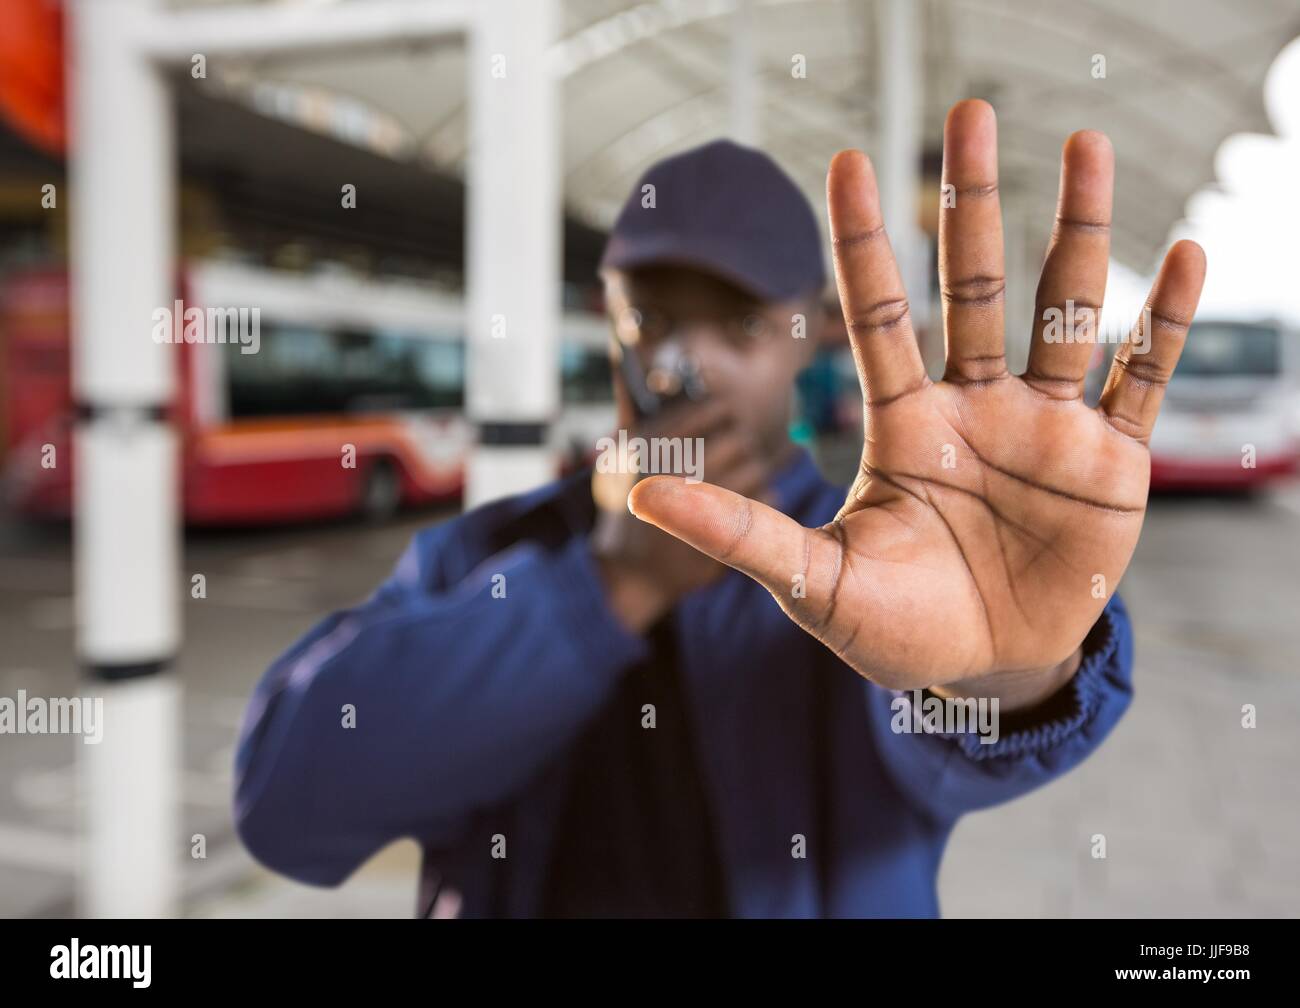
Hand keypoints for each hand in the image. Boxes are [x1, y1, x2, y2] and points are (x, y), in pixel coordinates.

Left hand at [627, 100, 1205, 703]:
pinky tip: (1180, 255)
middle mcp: (974, 408)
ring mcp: (1044, 427)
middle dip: (969, 206)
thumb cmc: (894, 626)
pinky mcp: (1109, 464)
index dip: (864, 244)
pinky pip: (1140, 378)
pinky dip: (1162, 321)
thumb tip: (643, 492)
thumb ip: (741, 534)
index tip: (845, 163)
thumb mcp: (814, 581)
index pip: (877, 316)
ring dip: (1076, 231)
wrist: (983, 672)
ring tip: (1084, 146)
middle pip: (972, 289)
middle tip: (968, 112)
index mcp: (905, 426)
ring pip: (1062, 310)